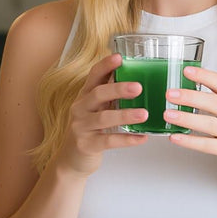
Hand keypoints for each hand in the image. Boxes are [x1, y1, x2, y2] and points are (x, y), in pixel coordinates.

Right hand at [56, 53, 147, 176]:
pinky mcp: (86, 145)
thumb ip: (109, 95)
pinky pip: (108, 141)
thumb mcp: (95, 109)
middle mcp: (80, 109)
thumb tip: (135, 78)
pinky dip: (126, 140)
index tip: (119, 57)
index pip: (93, 76)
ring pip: (104, 118)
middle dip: (118, 89)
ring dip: (125, 115)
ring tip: (144, 114)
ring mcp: (81, 127)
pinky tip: (141, 138)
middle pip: (98, 94)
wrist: (72, 159)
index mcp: (84, 96)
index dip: (105, 66)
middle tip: (138, 87)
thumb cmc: (89, 130)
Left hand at [163, 66, 216, 186]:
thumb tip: (186, 89)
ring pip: (210, 124)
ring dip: (187, 118)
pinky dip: (190, 141)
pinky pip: (208, 145)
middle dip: (190, 97)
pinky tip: (175, 137)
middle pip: (214, 102)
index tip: (186, 71)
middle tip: (170, 94)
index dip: (204, 76)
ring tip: (168, 115)